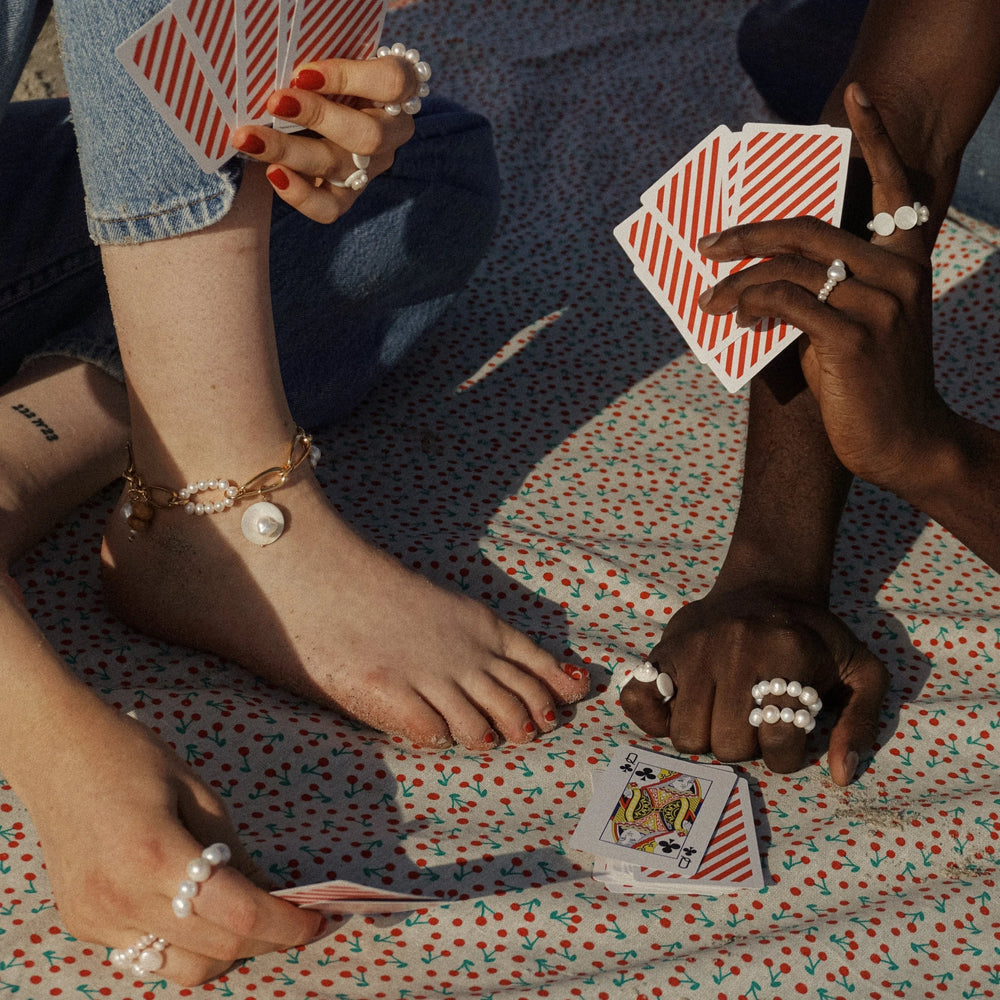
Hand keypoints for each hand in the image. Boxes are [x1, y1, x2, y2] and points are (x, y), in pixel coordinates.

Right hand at [21, 700, 322, 985]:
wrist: (58, 754)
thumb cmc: (134, 757)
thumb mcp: (198, 792)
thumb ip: (234, 852)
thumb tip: (272, 895)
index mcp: (156, 855)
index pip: (239, 915)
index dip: (286, 924)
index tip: (316, 919)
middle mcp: (121, 898)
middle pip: (216, 949)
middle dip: (266, 940)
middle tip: (293, 918)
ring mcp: (96, 919)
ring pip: (181, 969)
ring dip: (226, 952)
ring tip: (248, 919)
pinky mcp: (82, 925)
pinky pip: (147, 955)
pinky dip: (184, 944)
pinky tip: (198, 914)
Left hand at [231, 54, 423, 222]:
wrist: (314, 107)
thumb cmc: (323, 71)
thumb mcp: (327, 54)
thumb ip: (314, 54)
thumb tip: (273, 52)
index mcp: (399, 89)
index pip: (392, 82)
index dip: (349, 77)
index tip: (302, 72)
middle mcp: (393, 131)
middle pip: (369, 134)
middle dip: (318, 117)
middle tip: (274, 103)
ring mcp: (372, 167)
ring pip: (342, 167)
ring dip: (291, 151)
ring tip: (249, 138)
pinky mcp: (350, 194)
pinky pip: (330, 207)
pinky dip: (300, 194)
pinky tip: (272, 173)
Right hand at [619, 585, 887, 784]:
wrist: (769, 586)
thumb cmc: (815, 636)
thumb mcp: (860, 671)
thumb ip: (861, 722)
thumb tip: (842, 775)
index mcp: (787, 652)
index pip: (779, 740)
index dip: (787, 752)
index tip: (790, 732)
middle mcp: (736, 648)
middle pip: (729, 744)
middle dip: (745, 745)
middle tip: (755, 722)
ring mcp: (693, 648)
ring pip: (687, 735)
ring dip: (707, 737)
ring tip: (723, 717)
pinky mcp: (663, 649)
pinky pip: (638, 700)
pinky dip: (652, 718)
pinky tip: (678, 711)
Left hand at [696, 84, 954, 498]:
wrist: (902, 442)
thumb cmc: (867, 383)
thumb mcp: (850, 326)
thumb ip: (820, 291)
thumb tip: (756, 275)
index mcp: (906, 262)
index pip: (897, 188)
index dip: (877, 137)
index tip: (857, 97)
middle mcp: (900, 274)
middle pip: (810, 228)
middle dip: (749, 234)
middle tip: (707, 244)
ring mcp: (881, 304)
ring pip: (791, 267)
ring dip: (738, 279)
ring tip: (708, 298)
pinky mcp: (855, 337)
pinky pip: (788, 302)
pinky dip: (752, 303)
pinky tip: (732, 315)